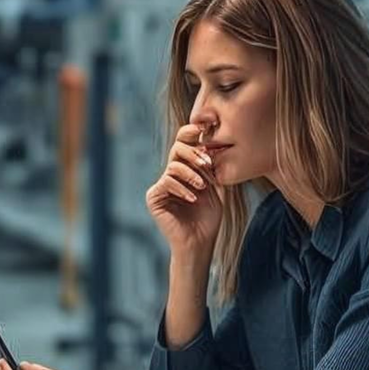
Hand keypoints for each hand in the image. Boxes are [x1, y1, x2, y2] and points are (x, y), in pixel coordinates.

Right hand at [146, 121, 227, 257]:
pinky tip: (193, 199)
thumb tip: (212, 144)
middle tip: (207, 164)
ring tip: (202, 187)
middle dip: (194, 153)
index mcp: (185, 170)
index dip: (191, 133)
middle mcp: (171, 175)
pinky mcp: (153, 197)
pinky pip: (166, 182)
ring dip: (191, 173)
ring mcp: (161, 186)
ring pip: (173, 165)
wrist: (199, 242)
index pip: (184, 145)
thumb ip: (211, 168)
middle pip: (177, 149)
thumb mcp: (215, 189)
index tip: (204, 127)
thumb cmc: (208, 218)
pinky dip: (182, 188)